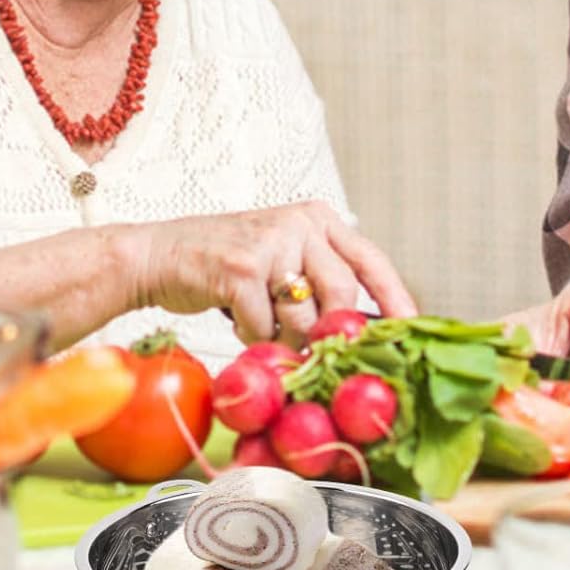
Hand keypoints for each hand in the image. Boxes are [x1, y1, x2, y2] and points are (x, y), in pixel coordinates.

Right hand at [135, 201, 416, 346]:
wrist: (158, 256)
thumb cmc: (222, 266)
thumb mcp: (280, 260)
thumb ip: (318, 285)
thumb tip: (360, 334)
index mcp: (316, 219)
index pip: (370, 259)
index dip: (395, 297)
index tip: (411, 328)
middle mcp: (299, 224)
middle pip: (343, 294)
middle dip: (329, 332)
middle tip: (311, 350)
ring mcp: (272, 243)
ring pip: (304, 317)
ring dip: (283, 338)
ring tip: (259, 324)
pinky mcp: (243, 268)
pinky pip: (265, 327)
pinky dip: (252, 336)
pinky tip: (234, 316)